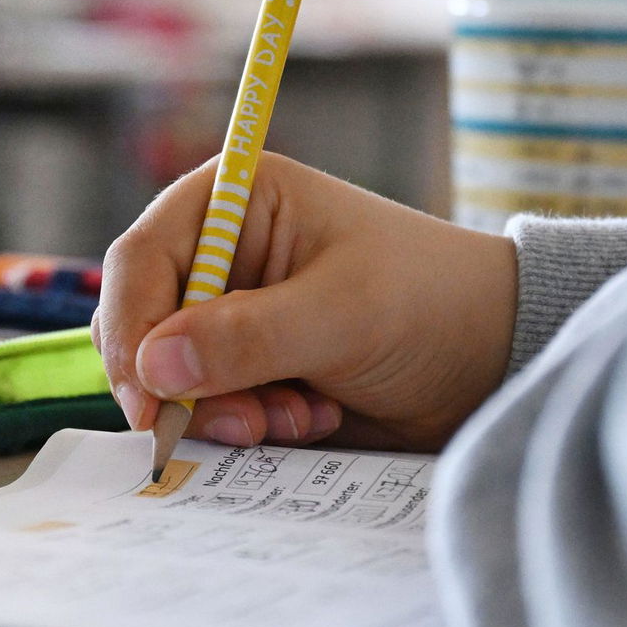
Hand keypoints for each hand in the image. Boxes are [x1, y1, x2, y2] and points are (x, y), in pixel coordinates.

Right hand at [92, 154, 516, 451]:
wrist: (494, 360)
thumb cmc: (429, 302)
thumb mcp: (342, 313)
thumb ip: (247, 338)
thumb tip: (155, 366)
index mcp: (233, 202)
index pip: (142, 260)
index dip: (133, 328)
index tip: (148, 398)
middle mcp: (220, 253)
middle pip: (142, 323)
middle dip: (182, 382)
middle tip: (243, 422)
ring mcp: (230, 314)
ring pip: (170, 375)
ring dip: (224, 410)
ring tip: (299, 418)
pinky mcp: (246, 367)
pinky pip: (207, 405)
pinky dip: (248, 424)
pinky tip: (311, 418)